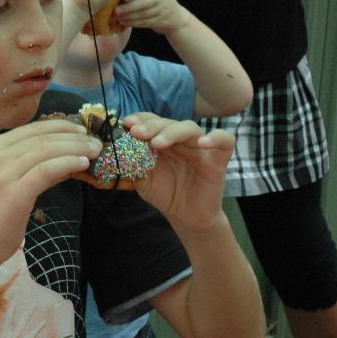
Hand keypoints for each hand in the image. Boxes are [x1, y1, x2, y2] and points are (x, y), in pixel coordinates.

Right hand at [0, 120, 101, 266]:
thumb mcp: (10, 180)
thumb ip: (34, 165)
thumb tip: (69, 156)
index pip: (33, 128)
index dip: (62, 127)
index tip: (82, 131)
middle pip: (43, 137)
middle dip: (74, 137)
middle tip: (96, 142)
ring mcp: (3, 172)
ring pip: (47, 150)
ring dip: (76, 148)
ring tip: (95, 152)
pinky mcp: (14, 192)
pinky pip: (47, 170)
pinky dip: (68, 163)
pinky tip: (82, 164)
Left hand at [115, 0, 184, 33]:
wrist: (175, 16)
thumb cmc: (155, 0)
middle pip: (143, 3)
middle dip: (128, 8)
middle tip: (116, 10)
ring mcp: (162, 10)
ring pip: (143, 14)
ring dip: (128, 17)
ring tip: (117, 18)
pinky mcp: (160, 22)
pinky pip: (144, 23)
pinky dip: (133, 23)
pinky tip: (124, 23)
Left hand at [124, 112, 234, 232]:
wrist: (187, 218)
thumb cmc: (166, 195)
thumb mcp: (144, 180)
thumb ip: (131, 165)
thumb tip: (112, 154)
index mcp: (162, 141)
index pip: (152, 121)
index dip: (141, 119)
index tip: (127, 124)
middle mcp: (181, 140)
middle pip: (168, 123)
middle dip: (151, 125)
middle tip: (137, 133)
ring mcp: (200, 147)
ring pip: (190, 128)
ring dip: (173, 132)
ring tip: (158, 143)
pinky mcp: (218, 158)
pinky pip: (224, 140)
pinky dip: (215, 137)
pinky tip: (203, 143)